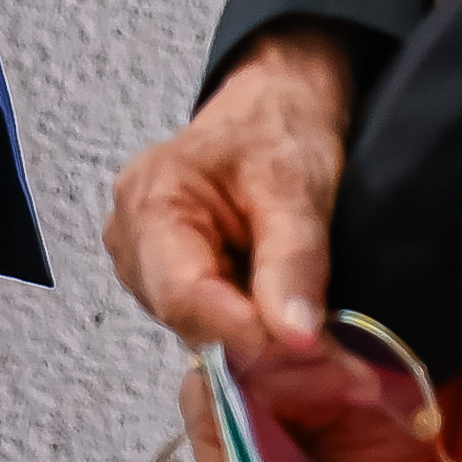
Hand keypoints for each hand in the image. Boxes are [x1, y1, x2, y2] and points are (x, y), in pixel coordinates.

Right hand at [107, 27, 363, 362]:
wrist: (271, 111)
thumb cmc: (276, 132)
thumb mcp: (297, 187)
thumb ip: (294, 261)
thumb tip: (297, 338)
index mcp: (150, 199)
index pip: (182, 294)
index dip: (243, 331)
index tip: (307, 350)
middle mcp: (131, 237)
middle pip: (187, 319)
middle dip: (258, 340)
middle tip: (330, 351)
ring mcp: (143, 262)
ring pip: (197, 329)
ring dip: (256, 337)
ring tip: (310, 323)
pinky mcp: (165, 278)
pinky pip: (204, 323)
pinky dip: (249, 327)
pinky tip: (281, 311)